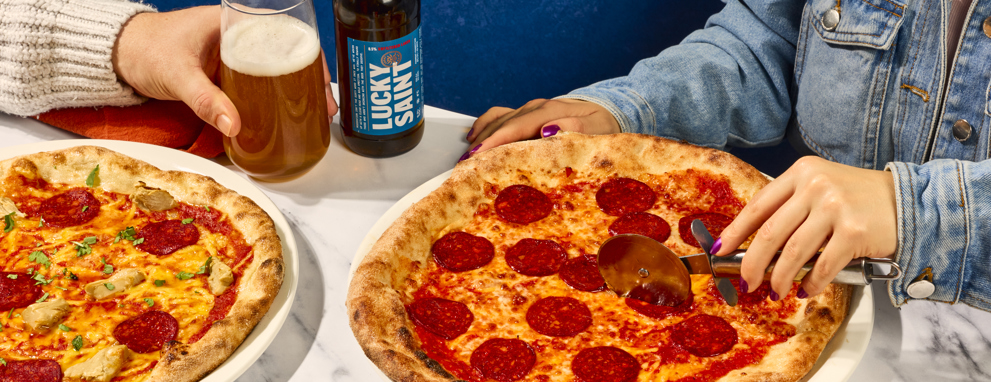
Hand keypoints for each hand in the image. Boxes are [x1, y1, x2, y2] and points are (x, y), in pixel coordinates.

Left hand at [112, 6, 338, 136]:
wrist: (117, 56)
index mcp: (233, 22)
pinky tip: (283, 119)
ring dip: (294, 94)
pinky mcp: (224, 78)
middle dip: (310, 80)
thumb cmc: (144, 48)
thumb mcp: (177, 73)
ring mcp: (233, 58)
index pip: (284, 31)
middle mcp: (238, 37)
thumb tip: (234, 125)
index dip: (310, 54)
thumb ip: (204, 99)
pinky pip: (256, 88)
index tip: (322, 79)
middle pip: (286, 55)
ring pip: (274, 73)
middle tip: (325, 107)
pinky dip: (272, 103)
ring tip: (313, 116)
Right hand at [463, 98, 620, 159]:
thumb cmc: (601, 127)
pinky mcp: (525, 114)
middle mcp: (535, 109)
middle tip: (464, 167)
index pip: (516, 127)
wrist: (604, 113)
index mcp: (550, 112)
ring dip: (480, 137)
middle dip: (482, 144)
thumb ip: (574, 128)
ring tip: (465, 158)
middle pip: (502, 125)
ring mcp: (528, 109)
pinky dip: (484, 124)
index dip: (495, 141)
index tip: (478, 156)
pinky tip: (472, 137)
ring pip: (497, 120)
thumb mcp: (596, 130)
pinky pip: (499, 115)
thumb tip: (547, 129)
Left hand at [713, 156, 897, 299]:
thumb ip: (791, 208)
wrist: (909, 201)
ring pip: (793, 253)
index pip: (758, 205)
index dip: (736, 231)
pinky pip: (822, 266)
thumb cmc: (859, 199)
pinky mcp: (854, 232)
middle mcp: (816, 186)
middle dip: (753, 263)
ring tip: (776, 292)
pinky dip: (811, 283)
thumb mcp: (821, 188)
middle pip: (770, 233)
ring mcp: (835, 208)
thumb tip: (755, 246)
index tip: (719, 250)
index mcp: (801, 173)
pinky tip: (806, 290)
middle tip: (747, 282)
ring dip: (780, 279)